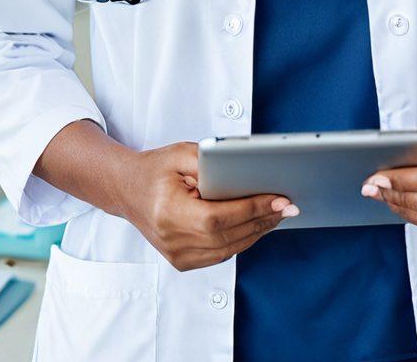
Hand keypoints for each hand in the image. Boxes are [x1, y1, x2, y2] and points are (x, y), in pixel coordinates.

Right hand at [114, 141, 298, 271]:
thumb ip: (212, 162)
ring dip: (257, 232)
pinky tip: (257, 224)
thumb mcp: (181, 154)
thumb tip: (248, 172)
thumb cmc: (154, 170)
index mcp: (168, 213)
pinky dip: (242, 240)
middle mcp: (172, 240)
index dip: (252, 209)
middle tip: (288, 205)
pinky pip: (221, 254)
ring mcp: (177, 256)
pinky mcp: (183, 262)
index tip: (278, 199)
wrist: (127, 190)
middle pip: (228, 236)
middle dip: (262, 219)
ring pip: (228, 249)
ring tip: (278, 213)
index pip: (218, 218)